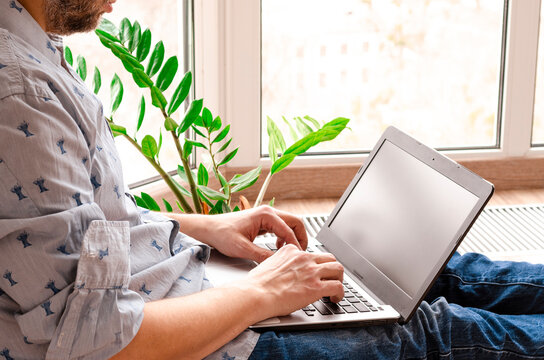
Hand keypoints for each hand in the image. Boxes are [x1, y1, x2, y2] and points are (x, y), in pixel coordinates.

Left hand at [169, 206, 307, 262]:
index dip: (295, 245)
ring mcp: (266, 216)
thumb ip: (262, 256)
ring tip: (290, 252)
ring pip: (289, 224)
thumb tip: (278, 263)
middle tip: (300, 254)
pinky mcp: (262, 221)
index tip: (298, 258)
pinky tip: (278, 248)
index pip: (289, 230)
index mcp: (265, 215)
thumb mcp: (243, 249)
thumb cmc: (221, 234)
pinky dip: (284, 237)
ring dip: (293, 237)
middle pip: (295, 222)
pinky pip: (281, 227)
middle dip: (300, 238)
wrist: (209, 229)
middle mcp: (268, 212)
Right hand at [244, 244, 343, 316]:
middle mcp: (304, 258)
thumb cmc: (256, 284)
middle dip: (332, 268)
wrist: (255, 294)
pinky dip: (340, 293)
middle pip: (329, 258)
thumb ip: (281, 264)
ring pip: (338, 269)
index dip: (316, 264)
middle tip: (331, 278)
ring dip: (339, 279)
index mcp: (291, 251)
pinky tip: (335, 298)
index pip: (311, 254)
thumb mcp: (268, 263)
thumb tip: (283, 273)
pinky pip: (338, 286)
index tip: (316, 272)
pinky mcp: (316, 287)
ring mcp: (311, 272)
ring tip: (336, 288)